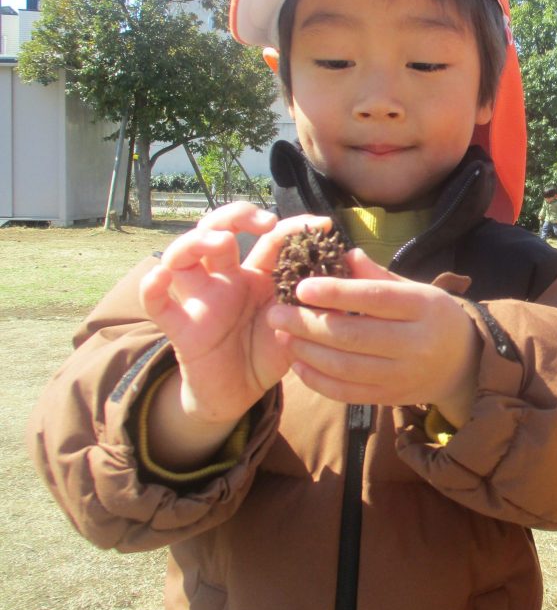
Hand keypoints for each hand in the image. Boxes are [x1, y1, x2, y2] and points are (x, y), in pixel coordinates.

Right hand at [139, 204, 332, 425]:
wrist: (239, 394)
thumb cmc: (269, 353)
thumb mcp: (302, 326)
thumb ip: (321, 304)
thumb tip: (351, 274)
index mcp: (258, 275)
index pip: (270, 238)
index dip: (293, 226)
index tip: (322, 226)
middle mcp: (226, 278)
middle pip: (218, 229)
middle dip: (238, 215)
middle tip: (265, 222)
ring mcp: (200, 298)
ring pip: (182, 255)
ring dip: (197, 241)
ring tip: (221, 242)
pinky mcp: (180, 325)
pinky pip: (157, 302)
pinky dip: (151, 286)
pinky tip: (160, 276)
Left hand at [266, 249, 480, 426]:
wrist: (464, 364)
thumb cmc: (432, 316)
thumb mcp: (415, 289)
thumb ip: (378, 275)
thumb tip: (345, 254)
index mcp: (423, 307)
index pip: (374, 298)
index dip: (335, 293)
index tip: (301, 287)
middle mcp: (416, 343)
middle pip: (353, 335)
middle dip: (308, 324)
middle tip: (276, 312)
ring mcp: (403, 375)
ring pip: (346, 366)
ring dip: (307, 351)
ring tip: (282, 335)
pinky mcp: (391, 397)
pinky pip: (348, 392)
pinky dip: (318, 380)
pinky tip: (298, 363)